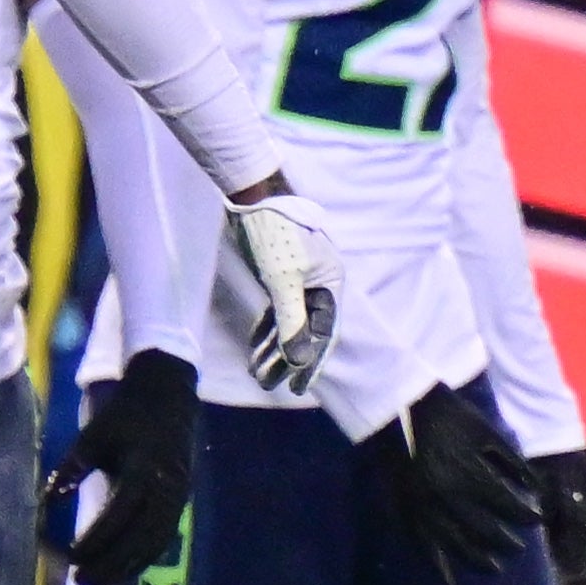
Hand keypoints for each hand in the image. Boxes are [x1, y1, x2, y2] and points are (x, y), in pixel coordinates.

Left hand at [51, 348, 196, 584]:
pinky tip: (118, 571)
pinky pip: (161, 539)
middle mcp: (167, 488)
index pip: (121, 512)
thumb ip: (72, 467)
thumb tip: (49, 500)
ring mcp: (178, 498)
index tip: (71, 556)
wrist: (168, 398)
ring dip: (125, 568)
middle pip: (141, 538)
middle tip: (80, 581)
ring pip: (154, 544)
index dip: (97, 538)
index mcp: (145, 467)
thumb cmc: (125, 416)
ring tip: (95, 583)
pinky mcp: (180, 504)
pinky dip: (140, 559)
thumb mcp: (94, 435)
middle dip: (111, 564)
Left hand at [226, 185, 338, 394]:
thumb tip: (299, 360)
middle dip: (287, 360)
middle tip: (271, 385)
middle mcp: (320, 286)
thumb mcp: (283, 280)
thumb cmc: (274, 234)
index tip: (298, 388)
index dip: (311, 363)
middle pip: (306, 332)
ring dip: (273, 348)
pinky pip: (276, 311)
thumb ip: (292, 321)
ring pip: (288, 323)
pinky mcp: (279, 277)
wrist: (254, 196)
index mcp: (331, 286)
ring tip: (257, 373)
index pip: (323, 334)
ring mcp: (299, 281)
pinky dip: (265, 330)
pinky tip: (255, 349)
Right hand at [365, 382, 540, 579]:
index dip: (526, 515)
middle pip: (484, 531)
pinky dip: (436, 563)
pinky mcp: (405, 508)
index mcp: (472, 476)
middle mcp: (449, 498)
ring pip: (455, 544)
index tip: (535, 519)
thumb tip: (532, 489)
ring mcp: (425, 507)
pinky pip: (421, 543)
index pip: (508, 507)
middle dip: (506, 542)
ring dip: (476, 559)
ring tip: (493, 568)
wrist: (402, 406)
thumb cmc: (450, 415)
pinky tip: (448, 578)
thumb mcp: (488, 432)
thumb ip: (511, 462)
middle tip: (517, 547)